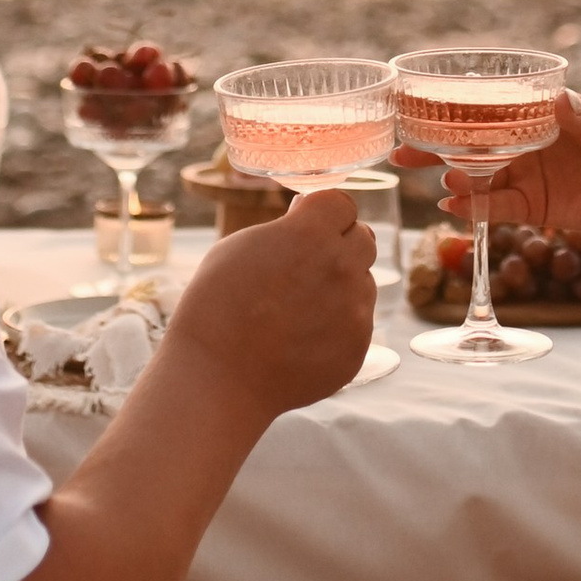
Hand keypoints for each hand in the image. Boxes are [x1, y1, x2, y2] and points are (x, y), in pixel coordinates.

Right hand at [155, 186, 374, 424]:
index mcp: (311, 234)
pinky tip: (302, 338)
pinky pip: (357, 322)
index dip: (325, 214)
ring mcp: (354, 310)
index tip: (309, 225)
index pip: (343, 204)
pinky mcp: (358, 346)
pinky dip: (337, 325)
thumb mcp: (240, 246)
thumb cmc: (216, 306)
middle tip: (307, 265)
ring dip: (340, 287)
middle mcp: (342, 268)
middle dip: (340, 245)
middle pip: (364, 239)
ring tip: (297, 310)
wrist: (218, 376)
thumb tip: (307, 216)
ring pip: (363, 282)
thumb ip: (285, 228)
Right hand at [435, 91, 580, 252]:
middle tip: (402, 152)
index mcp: (534, 115)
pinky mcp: (534, 209)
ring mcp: (525, 178)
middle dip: (434, 149)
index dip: (454, 111)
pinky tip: (453, 206)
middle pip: (469, 147)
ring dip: (454, 180)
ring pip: (477, 179)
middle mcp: (522, 146)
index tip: (419, 108)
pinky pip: (497, 209)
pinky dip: (474, 209)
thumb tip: (562, 102)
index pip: (486, 111)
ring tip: (441, 179)